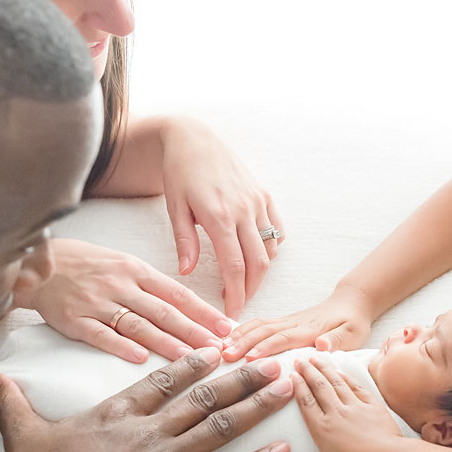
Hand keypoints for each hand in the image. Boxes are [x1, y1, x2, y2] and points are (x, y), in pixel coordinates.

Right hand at [0, 349, 292, 451]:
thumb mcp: (23, 437)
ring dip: (258, 405)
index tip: (218, 348)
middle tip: (273, 360)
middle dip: (243, 376)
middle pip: (205, 396)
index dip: (193, 363)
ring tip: (286, 389)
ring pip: (222, 425)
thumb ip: (13, 404)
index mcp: (118, 414)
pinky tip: (281, 450)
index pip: (164, 380)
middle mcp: (150, 431)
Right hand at [12, 238, 232, 363]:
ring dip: (167, 343)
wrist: (38, 264)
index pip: (177, 293)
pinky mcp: (75, 320)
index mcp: (136, 270)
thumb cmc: (88, 265)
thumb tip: (189, 307)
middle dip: (194, 331)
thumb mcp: (124, 265)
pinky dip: (121, 347)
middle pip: (164, 312)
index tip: (227, 327)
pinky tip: (141, 359)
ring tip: (191, 359)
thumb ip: (153, 286)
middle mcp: (121, 285)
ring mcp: (97, 303)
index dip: (204, 311)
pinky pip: (101, 335)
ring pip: (138, 325)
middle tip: (219, 349)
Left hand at [158, 117, 284, 317]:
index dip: (236, 294)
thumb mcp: (175, 208)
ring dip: (261, 271)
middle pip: (258, 263)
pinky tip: (257, 256)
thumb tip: (186, 273)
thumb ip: (184, 241)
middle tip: (240, 304)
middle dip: (252, 289)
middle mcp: (244, 210)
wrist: (196, 139)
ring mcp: (258, 202)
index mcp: (219, 216)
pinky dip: (271, 247)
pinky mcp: (265, 195)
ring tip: (245, 283)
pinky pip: (276, 230)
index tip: (232, 313)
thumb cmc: (180, 173)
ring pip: (270, 248)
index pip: (235, 266)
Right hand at [222, 284, 374, 361]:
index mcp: (309, 329)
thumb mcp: (354, 333)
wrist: (351, 302)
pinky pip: (259, 324)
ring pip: (258, 326)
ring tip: (219, 347)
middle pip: (264, 331)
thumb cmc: (353, 322)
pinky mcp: (283, 321)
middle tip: (224, 356)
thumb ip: (338, 340)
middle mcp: (294, 323)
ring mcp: (286, 320)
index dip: (266, 347)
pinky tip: (226, 337)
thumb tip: (322, 345)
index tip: (249, 358)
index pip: (284, 338)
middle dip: (243, 343)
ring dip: (238, 335)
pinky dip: (241, 329)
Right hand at [277, 355, 404, 451]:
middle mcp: (336, 412)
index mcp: (322, 428)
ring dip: (325, 368)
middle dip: (308, 371)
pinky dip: (346, 377)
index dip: (297, 386)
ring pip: (336, 382)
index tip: (291, 375)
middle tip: (299, 360)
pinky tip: (340, 371)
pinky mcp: (372, 404)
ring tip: (316, 358)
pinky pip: (356, 386)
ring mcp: (355, 406)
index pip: (306, 401)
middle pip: (319, 386)